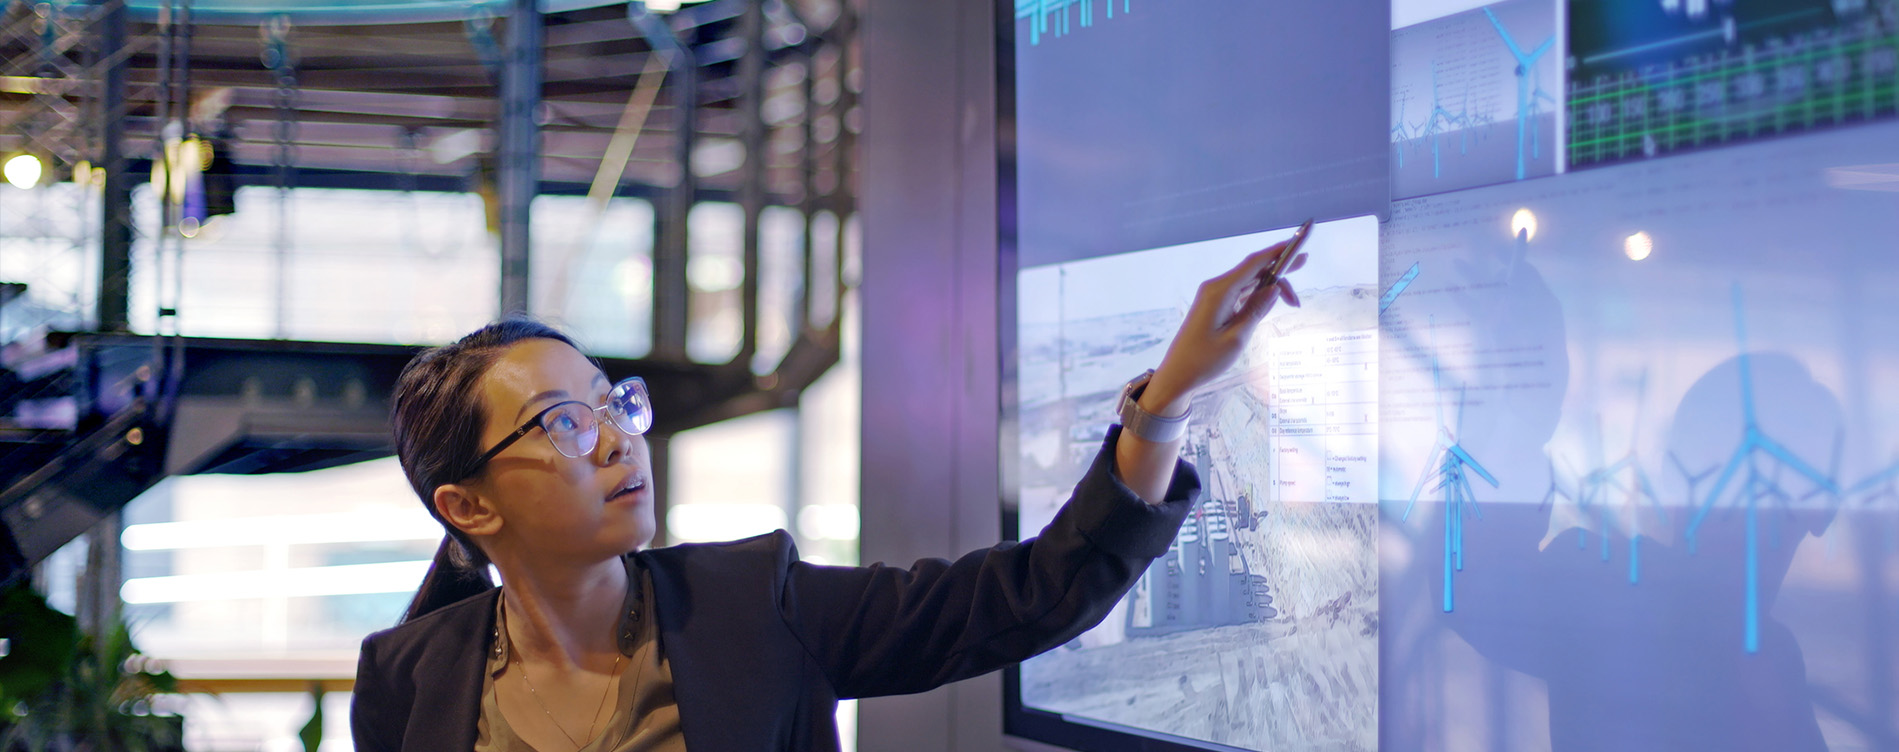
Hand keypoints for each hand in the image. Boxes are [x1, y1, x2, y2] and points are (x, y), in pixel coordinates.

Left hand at [1143, 240, 1305, 414]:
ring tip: (1294, 301)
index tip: (1298, 244)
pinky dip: (1258, 295)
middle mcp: (1216, 288)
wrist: (1177, 374)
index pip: (1254, 263)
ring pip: (1249, 282)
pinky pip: (1241, 293)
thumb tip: (1274, 288)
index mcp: (1220, 291)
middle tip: (1305, 261)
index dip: (1277, 252)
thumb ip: (1256, 310)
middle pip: (1253, 270)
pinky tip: (1273, 302)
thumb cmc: (1205, 360)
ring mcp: (1214, 296)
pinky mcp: (1214, 305)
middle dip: (1279, 267)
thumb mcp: (1237, 337)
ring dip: (1271, 286)